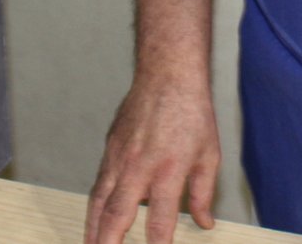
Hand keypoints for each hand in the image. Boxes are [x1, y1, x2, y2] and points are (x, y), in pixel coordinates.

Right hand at [85, 75, 218, 243]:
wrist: (168, 75)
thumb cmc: (192, 113)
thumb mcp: (209, 155)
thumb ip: (204, 193)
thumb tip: (204, 223)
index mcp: (168, 172)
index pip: (158, 222)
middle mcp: (139, 168)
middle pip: (116, 215)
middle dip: (108, 243)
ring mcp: (119, 158)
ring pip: (99, 202)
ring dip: (93, 229)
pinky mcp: (109, 149)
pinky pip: (98, 184)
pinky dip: (94, 206)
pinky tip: (94, 219)